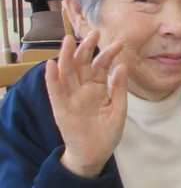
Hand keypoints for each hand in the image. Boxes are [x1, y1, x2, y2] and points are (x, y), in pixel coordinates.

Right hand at [45, 31, 127, 177]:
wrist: (96, 154)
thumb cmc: (107, 132)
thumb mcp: (118, 109)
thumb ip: (118, 88)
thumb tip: (122, 66)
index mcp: (97, 88)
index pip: (100, 66)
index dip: (108, 54)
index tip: (119, 43)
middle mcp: (82, 90)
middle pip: (82, 65)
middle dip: (86, 49)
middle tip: (94, 33)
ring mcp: (71, 98)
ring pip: (67, 74)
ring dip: (67, 57)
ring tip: (68, 40)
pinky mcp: (62, 110)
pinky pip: (55, 92)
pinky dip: (52, 79)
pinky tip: (51, 65)